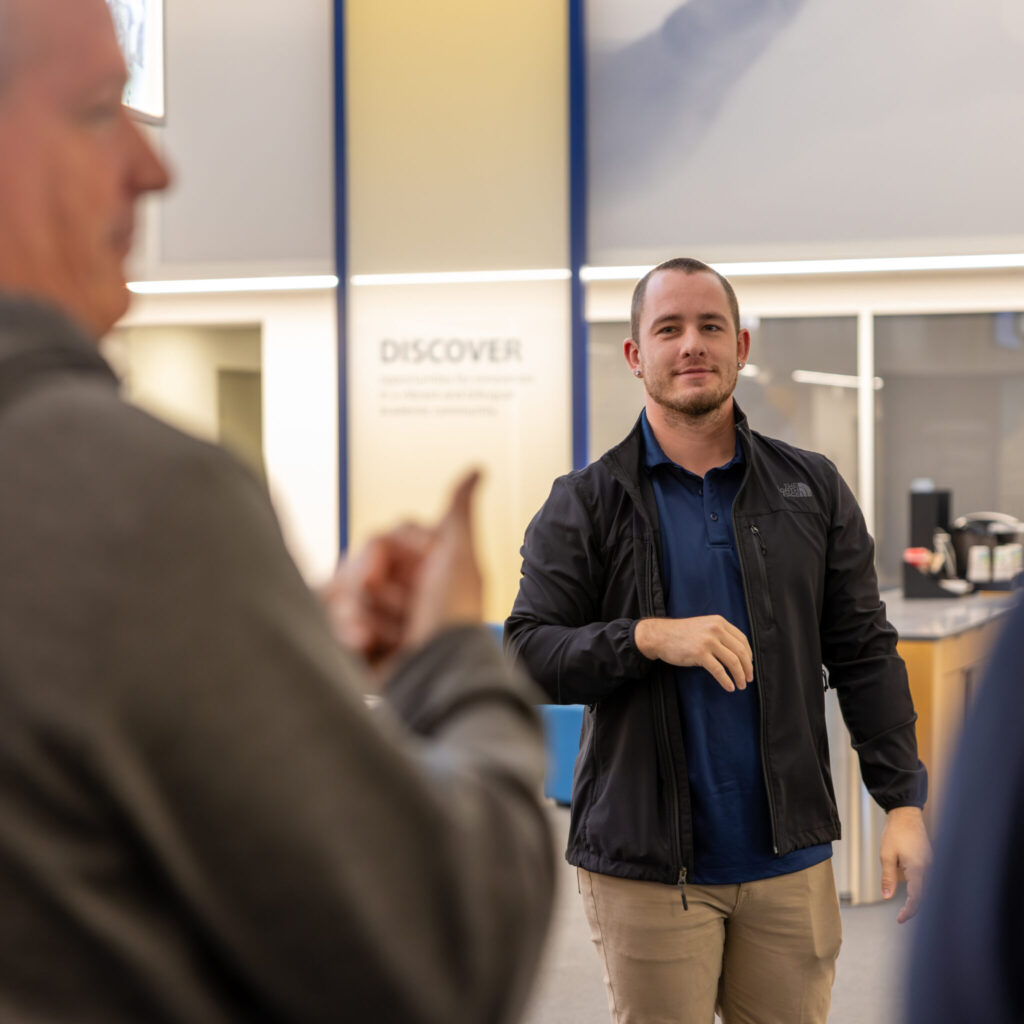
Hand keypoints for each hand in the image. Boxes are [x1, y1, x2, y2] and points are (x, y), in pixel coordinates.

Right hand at [318, 470, 483, 672]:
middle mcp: (399, 589)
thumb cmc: (455, 616)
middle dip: (365, 584)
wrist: (439, 674)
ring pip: (339, 593)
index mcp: (421, 567)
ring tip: (376, 634)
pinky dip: (345, 631)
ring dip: (354, 612)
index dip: (384, 552)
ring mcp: (377, 616)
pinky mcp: (358, 642)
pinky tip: (364, 644)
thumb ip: (458, 512)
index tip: (401, 566)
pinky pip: (329, 619)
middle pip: (356, 564)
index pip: (381, 540)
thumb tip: (477, 469)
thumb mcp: (460, 557)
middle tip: (390, 604)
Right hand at [634, 616, 752, 691]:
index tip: (749, 665)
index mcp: (719, 622)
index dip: (749, 655)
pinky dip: (726, 681)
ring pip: (733, 661)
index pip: (742, 639)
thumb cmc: (681, 634)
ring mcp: (708, 641)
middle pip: (741, 651)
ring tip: (741, 685)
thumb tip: (737, 652)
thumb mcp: (703, 626)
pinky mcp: (699, 653)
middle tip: (748, 679)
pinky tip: (729, 687)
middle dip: (747, 668)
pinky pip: (719, 670)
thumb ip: (719, 634)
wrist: (659, 635)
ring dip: (740, 676)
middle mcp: (716, 629)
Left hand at [879, 805, 931, 922]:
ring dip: (917, 899)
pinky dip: (919, 889)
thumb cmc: (895, 833)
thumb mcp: (886, 855)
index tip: (899, 920)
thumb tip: (887, 897)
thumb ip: (887, 878)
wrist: (906, 815)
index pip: (917, 897)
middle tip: (901, 917)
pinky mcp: (930, 862)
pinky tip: (911, 893)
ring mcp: (931, 865)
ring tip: (905, 909)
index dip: (909, 911)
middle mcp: (929, 869)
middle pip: (924, 896)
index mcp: (918, 869)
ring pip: (926, 888)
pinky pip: (926, 880)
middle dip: (913, 908)